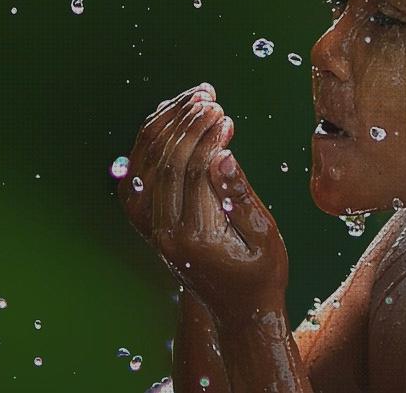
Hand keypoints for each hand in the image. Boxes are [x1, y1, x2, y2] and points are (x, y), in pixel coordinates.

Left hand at [119, 82, 288, 320]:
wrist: (237, 308)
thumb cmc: (260, 272)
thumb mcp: (264, 236)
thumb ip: (240, 195)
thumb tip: (222, 153)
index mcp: (192, 238)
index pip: (191, 172)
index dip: (206, 137)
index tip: (225, 114)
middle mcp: (163, 232)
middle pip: (164, 162)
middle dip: (187, 123)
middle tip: (211, 98)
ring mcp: (149, 226)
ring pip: (146, 160)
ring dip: (169, 123)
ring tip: (197, 97)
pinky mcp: (147, 218)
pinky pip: (141, 166)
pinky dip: (157, 136)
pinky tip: (178, 114)